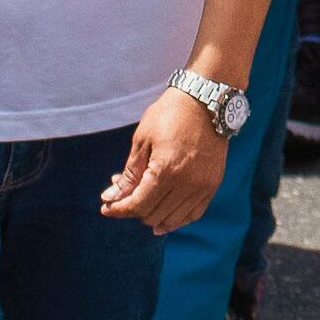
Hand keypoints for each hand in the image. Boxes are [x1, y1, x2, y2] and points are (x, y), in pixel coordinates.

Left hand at [96, 86, 231, 231]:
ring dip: (154, 217)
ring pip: (173, 219)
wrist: (207, 100)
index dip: (118, 209)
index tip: (106, 207)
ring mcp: (203, 186)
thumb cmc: (170, 114)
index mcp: (166, 171)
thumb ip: (129, 174)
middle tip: (124, 194)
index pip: (137, 205)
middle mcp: (187, 184)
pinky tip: (165, 216)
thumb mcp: (142, 140)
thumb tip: (110, 198)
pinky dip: (177, 218)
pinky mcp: (213, 184)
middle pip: (153, 215)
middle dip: (133, 209)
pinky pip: (194, 214)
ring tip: (142, 205)